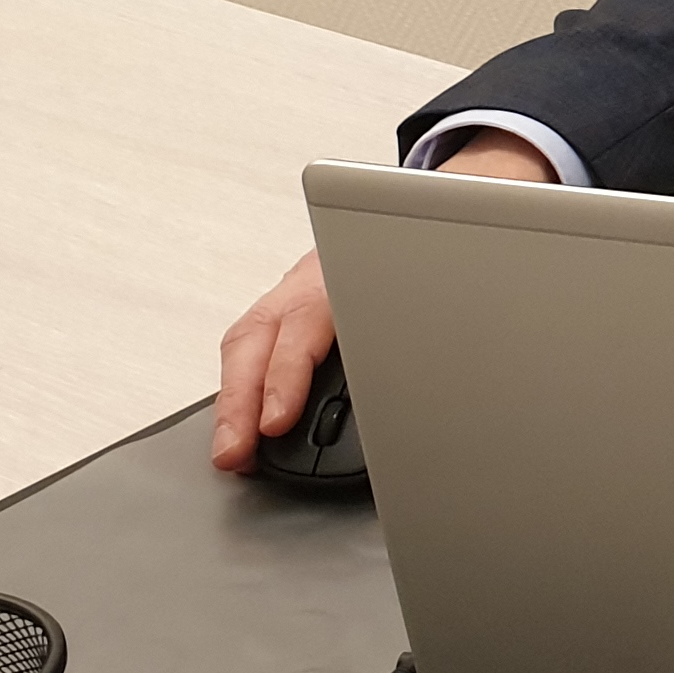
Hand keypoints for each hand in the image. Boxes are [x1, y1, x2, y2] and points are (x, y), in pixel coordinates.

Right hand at [210, 130, 553, 469]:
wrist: (426, 218)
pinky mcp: (283, 311)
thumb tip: (442, 389)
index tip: (275, 421)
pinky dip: (241, 392)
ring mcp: (291, 292)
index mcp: (350, 271)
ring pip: (246, 342)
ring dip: (234, 404)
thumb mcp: (431, 290)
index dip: (288, 375)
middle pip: (259, 336)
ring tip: (231, 453)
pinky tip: (241, 429)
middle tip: (236, 453)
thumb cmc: (427, 260)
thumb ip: (420, 336)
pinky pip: (251, 350)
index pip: (309, 321)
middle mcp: (313, 279)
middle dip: (242, 401)